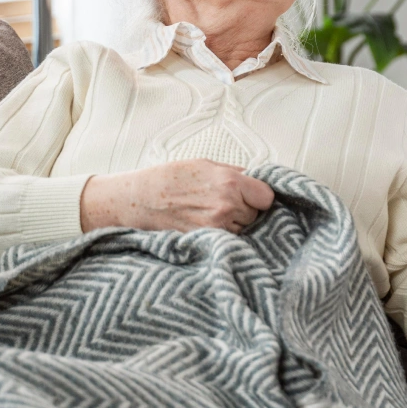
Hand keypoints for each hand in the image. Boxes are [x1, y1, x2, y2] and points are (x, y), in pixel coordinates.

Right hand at [80, 159, 274, 233]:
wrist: (139, 200)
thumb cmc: (169, 178)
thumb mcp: (205, 165)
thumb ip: (234, 173)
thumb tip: (255, 178)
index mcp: (230, 183)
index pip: (267, 197)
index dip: (260, 196)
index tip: (252, 195)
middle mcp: (227, 207)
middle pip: (256, 215)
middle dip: (246, 209)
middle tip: (223, 203)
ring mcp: (216, 229)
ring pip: (243, 230)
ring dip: (234, 224)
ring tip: (210, 214)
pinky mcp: (205, 243)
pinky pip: (227, 241)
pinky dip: (222, 236)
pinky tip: (206, 225)